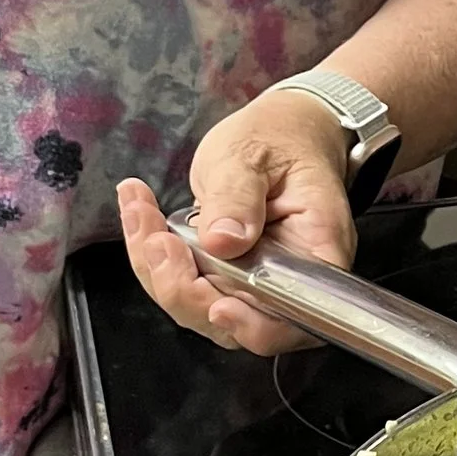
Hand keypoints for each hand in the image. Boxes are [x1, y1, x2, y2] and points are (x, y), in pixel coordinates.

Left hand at [116, 91, 355, 354]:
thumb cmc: (279, 138)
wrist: (278, 131)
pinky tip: (139, 213)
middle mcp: (290, 279)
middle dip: (185, 289)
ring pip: (201, 306)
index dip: (253, 324)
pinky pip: (185, 284)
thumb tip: (223, 242)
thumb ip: (238, 198)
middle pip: (239, 319)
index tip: (217, 305)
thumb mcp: (253, 155)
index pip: (295, 316)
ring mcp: (255, 281)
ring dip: (159, 269)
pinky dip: (153, 256)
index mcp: (317, 250)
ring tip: (140, 211)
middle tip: (156, 239)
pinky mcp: (225, 276)